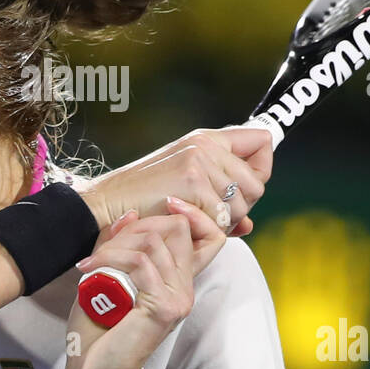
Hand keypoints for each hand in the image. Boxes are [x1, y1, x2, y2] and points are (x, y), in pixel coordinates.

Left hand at [65, 198, 224, 368]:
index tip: (167, 202)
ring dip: (117, 244)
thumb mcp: (108, 275)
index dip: (192, 213)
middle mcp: (185, 288)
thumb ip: (121, 246)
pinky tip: (89, 269)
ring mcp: (178, 298)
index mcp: (178, 281)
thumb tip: (133, 214)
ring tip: (91, 263)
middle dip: (141, 224)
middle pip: (181, 228)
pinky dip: (111, 257)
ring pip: (155, 241)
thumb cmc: (98, 329)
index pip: (210, 235)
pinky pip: (141, 263)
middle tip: (108, 244)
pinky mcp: (164, 308)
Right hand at [75, 127, 271, 238]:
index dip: (262, 168)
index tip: (248, 187)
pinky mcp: (192, 183)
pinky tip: (183, 223)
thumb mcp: (185, 188)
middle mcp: (207, 145)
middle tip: (210, 215)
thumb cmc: (143, 200)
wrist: (106, 204)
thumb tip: (249, 224)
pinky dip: (207, 229)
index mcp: (207, 139)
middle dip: (241, 207)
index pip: (263, 140)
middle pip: (257, 183)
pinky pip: (223, 218)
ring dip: (224, 222)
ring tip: (193, 219)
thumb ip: (220, 198)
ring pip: (243, 205)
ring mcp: (200, 162)